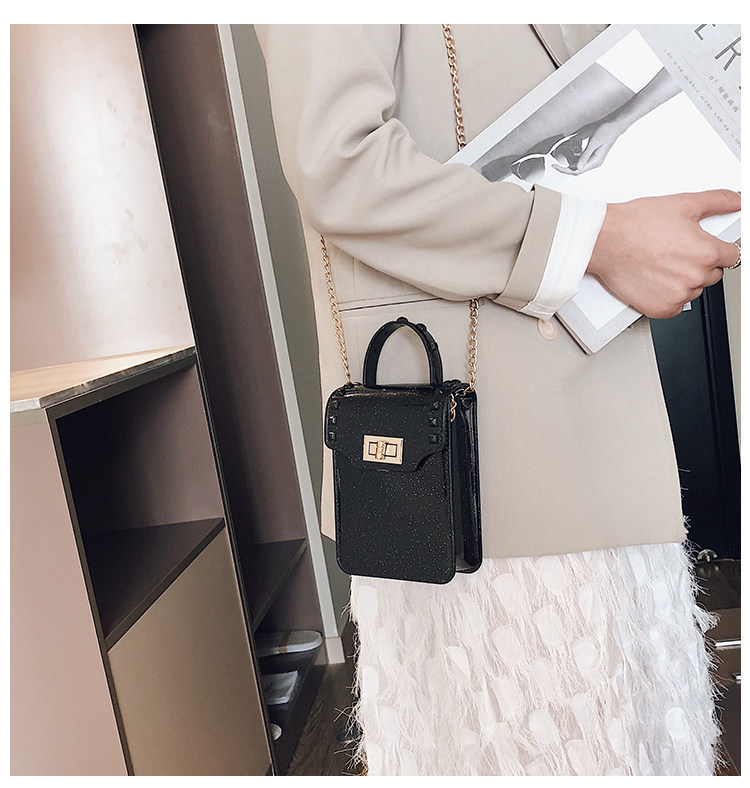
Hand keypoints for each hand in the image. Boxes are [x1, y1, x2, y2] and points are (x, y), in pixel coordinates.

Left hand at [552, 119, 625, 174]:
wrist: (615, 125)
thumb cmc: (606, 131)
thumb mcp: (593, 143)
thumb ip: (585, 156)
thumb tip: (577, 168)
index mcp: (595, 162)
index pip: (576, 171)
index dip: (564, 170)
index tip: (554, 166)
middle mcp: (595, 163)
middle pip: (576, 170)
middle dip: (565, 167)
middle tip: (555, 163)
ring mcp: (594, 159)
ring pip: (578, 165)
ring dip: (570, 161)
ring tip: (564, 154)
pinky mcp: (593, 155)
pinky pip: (581, 159)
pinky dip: (575, 156)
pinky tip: (572, 150)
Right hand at [587, 190, 740, 318]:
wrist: (605, 241)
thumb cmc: (637, 224)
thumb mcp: (683, 204)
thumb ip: (719, 201)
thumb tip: (738, 201)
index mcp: (707, 252)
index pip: (732, 256)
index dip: (717, 248)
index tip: (702, 247)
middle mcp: (695, 277)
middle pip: (712, 275)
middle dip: (698, 265)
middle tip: (674, 253)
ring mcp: (679, 295)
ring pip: (693, 290)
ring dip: (683, 281)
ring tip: (661, 264)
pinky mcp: (661, 308)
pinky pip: (675, 306)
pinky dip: (668, 297)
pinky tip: (656, 280)